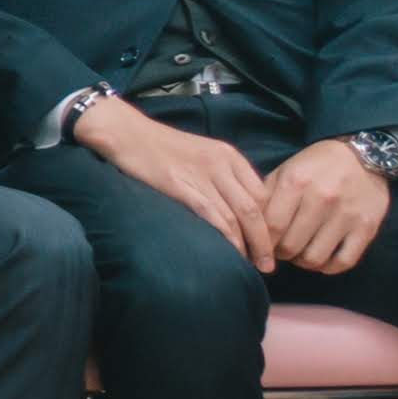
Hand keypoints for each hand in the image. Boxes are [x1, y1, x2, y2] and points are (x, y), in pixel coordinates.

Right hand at [79, 94, 276, 269]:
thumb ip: (223, 176)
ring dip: (249, 245)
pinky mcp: (182, 186)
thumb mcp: (203, 153)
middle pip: (255, 208)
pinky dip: (227, 238)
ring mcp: (202, 175)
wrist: (127, 133)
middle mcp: (222, 164)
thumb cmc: (161, 147)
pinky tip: (231, 253)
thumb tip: (239, 209)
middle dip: (265, 240)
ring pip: (238, 216)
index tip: (269, 243)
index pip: (263, 193)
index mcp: (230, 156)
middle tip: (268, 264)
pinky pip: (214, 217)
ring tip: (253, 264)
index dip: (270, 222)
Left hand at [265, 138, 394, 273]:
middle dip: (280, 253)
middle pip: (291, 246)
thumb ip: (265, 198)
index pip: (272, 226)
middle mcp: (322, 198)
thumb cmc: (315, 166)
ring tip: (299, 253)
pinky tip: (322, 258)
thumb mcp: (285, 171)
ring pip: (315, 258)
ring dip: (302, 262)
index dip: (262, 242)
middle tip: (280, 249)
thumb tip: (248, 229)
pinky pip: (344, 262)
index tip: (260, 246)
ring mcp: (347, 214)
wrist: (362, 155)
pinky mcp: (367, 228)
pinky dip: (328, 267)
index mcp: (296, 182)